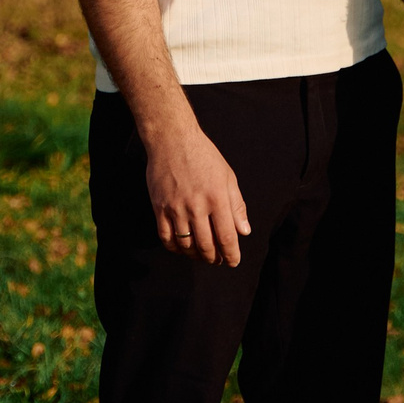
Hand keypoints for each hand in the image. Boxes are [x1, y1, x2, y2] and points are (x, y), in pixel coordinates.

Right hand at [144, 121, 250, 265]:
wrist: (172, 140)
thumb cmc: (204, 156)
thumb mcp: (228, 177)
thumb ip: (237, 205)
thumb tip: (244, 231)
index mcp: (217, 199)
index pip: (226, 237)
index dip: (231, 254)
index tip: (233, 262)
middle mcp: (197, 207)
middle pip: (206, 246)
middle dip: (214, 258)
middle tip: (218, 260)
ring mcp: (176, 209)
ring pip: (186, 245)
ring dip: (196, 255)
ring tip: (202, 255)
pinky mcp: (159, 208)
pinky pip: (166, 237)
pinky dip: (175, 248)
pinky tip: (182, 248)